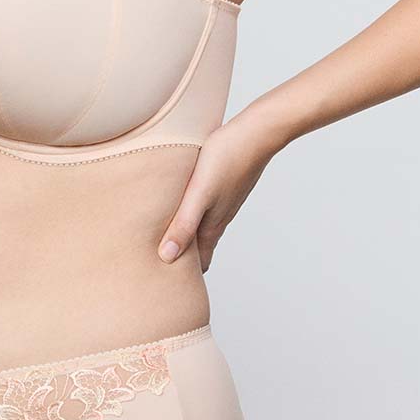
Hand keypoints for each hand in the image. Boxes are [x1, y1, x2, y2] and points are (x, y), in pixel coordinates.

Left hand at [156, 117, 280, 272]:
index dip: (186, 277)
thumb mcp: (198, 194)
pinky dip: (192, 215)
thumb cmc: (226, 159)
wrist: (257, 131)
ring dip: (187, 236)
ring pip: (202, 226)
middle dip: (184, 260)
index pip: (200, 262)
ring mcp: (224, 200)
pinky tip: (182, 205)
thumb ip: (183, 224)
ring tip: (165, 239)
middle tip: (163, 270)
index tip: (169, 287)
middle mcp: (219, 216)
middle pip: (200, 247)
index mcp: (212, 224)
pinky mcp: (223, 184)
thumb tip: (167, 257)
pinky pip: (205, 207)